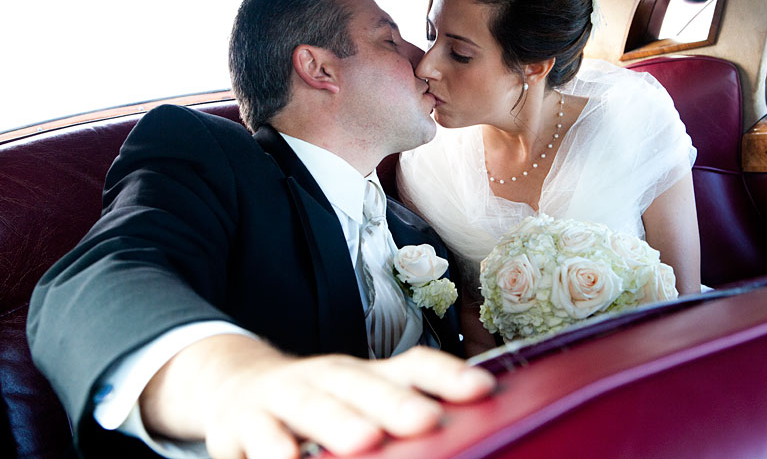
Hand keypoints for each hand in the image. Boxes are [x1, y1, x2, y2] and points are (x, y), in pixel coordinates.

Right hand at [140, 335, 494, 458]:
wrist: (232, 385)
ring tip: (363, 441)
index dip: (446, 375)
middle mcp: (324, 378)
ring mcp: (280, 398)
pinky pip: (255, 438)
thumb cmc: (315, 402)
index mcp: (362, 374)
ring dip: (336, 423)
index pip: (410, 366)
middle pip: (360, 386)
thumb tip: (467, 422)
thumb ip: (402, 406)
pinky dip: (271, 450)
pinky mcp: (237, 425)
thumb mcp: (357, 397)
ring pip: (309, 407)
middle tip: (424, 420)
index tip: (484, 388)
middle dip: (393, 403)